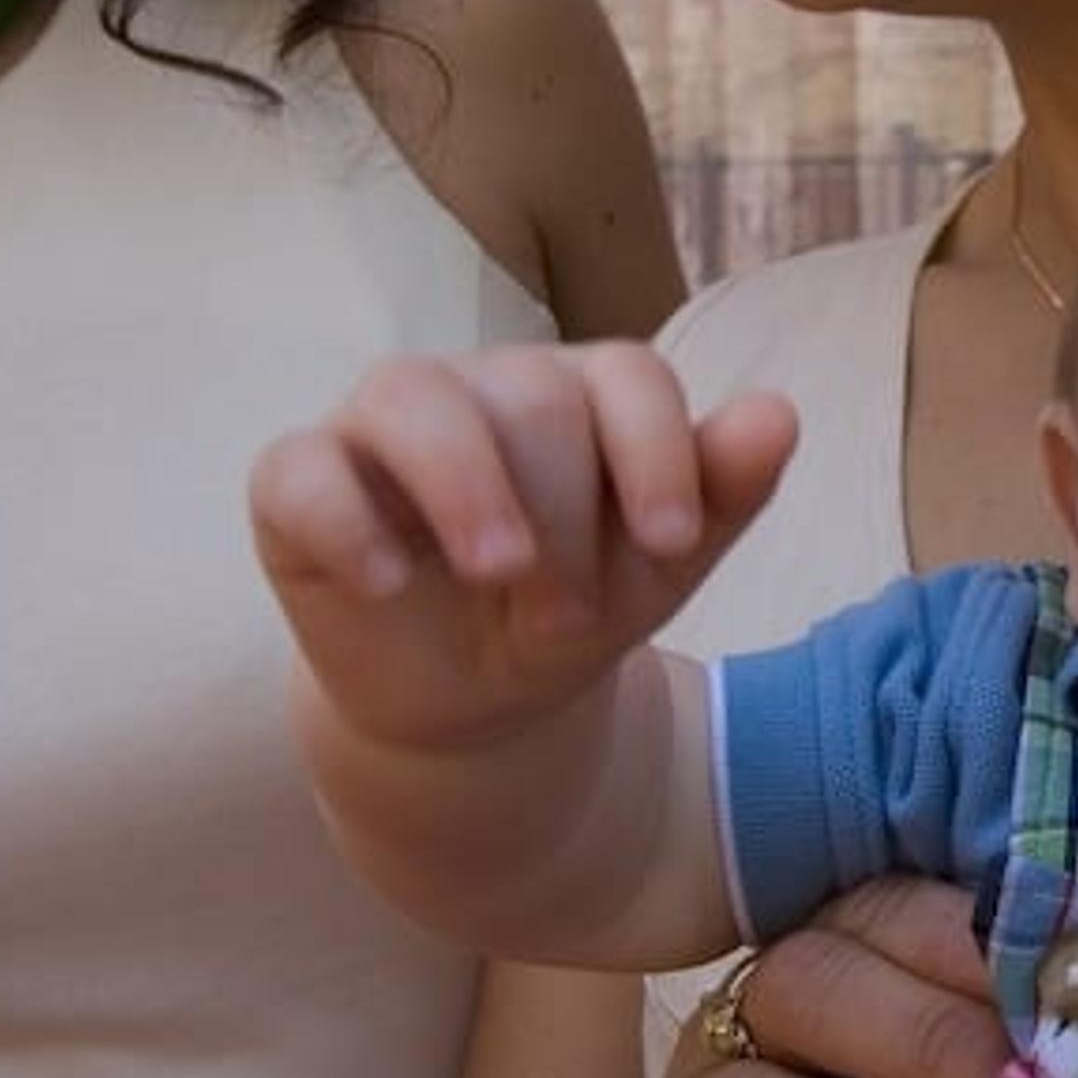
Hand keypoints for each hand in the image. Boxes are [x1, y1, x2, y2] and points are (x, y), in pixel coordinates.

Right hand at [250, 343, 795, 753]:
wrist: (474, 704)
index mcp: (579, 392)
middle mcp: (480, 387)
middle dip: (563, 513)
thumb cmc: (571, 609)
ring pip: (411, 396)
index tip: (670, 545)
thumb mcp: (656, 570)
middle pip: (529, 396)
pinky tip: (387, 583)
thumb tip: (780, 415)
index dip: (657, 451)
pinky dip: (344, 519)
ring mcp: (381, 426)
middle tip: (571, 618)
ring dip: (465, 485)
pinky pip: (299, 469)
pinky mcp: (297, 484)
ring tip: (499, 573)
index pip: (626, 373)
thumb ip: (721, 491)